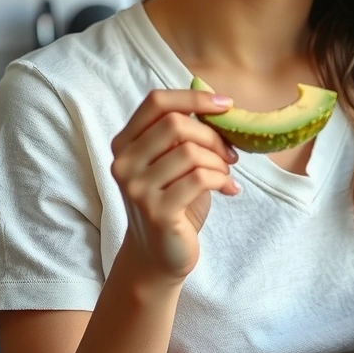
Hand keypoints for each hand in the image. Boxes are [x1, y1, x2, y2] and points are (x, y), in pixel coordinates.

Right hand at [110, 89, 239, 281]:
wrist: (159, 255)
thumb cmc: (174, 200)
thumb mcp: (174, 161)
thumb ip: (184, 132)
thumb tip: (216, 100)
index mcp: (125, 143)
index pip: (157, 102)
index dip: (194, 97)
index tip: (226, 105)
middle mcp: (123, 163)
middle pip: (176, 124)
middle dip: (213, 136)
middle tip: (230, 153)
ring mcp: (136, 188)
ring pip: (190, 152)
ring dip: (219, 161)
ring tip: (225, 174)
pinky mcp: (156, 211)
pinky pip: (199, 178)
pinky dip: (222, 179)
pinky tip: (228, 189)